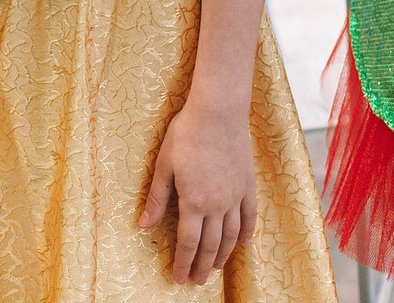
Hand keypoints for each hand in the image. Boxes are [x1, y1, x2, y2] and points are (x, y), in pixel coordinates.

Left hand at [139, 100, 257, 284]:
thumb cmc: (187, 135)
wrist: (218, 113)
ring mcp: (235, 196)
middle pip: (210, 245)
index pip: (188, 243)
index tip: (179, 278)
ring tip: (216, 267)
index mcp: (193, 202)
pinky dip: (247, 232)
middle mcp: (217, 205)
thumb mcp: (165, 165)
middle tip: (198, 280)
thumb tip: (143, 225)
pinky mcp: (248, 185)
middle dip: (202, 266)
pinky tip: (243, 244)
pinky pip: (250, 216)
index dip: (183, 263)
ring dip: (223, 254)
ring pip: (231, 235)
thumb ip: (158, 198)